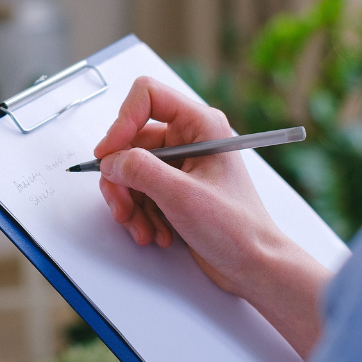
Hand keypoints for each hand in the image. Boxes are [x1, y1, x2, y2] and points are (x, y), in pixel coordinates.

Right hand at [94, 77, 278, 296]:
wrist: (253, 265)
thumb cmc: (236, 228)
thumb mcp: (182, 196)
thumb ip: (140, 170)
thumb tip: (110, 160)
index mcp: (201, 124)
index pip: (147, 96)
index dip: (121, 121)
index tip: (108, 154)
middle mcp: (189, 138)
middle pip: (130, 141)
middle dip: (122, 180)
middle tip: (123, 209)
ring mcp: (180, 164)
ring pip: (130, 170)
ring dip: (130, 204)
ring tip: (145, 229)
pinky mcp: (174, 187)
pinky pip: (138, 190)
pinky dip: (139, 214)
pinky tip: (155, 233)